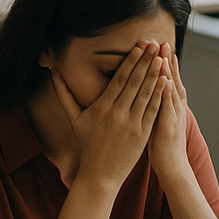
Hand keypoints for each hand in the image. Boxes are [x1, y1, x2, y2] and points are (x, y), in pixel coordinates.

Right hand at [50, 41, 166, 188]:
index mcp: (100, 107)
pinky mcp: (142, 135)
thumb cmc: (86, 144)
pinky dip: (159, 96)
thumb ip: (64, 94)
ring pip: (145, 94)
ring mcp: (130, 124)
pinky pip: (152, 111)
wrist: (99, 174)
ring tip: (163, 58)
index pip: (118, 79)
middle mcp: (116, 114)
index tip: (139, 47)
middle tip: (155, 44)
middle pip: (133, 82)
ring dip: (155, 74)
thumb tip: (52, 73)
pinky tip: (166, 82)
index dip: (130, 61)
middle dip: (145, 61)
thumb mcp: (74, 119)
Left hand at [148, 44, 190, 182]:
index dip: (163, 62)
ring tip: (165, 55)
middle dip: (167, 61)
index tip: (158, 45)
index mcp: (169, 104)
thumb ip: (153, 103)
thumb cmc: (162, 143)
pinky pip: (168, 109)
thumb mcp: (156, 119)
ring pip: (171, 91)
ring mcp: (173, 116)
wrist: (172, 166)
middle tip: (163, 42)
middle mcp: (173, 107)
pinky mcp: (170, 127)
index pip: (166, 78)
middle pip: (171, 80)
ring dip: (169, 73)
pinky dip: (168, 95)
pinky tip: (165, 82)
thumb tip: (147, 88)